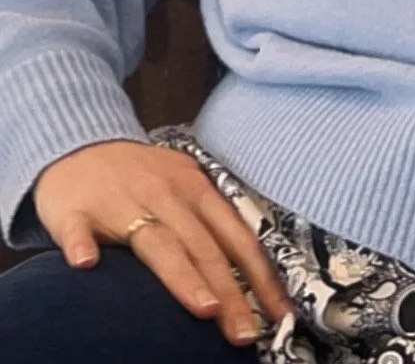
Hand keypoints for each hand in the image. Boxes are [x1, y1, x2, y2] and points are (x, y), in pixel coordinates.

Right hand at [33, 139, 294, 348]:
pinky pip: (78, 231)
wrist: (80, 145)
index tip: (278, 312)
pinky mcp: (75, 212)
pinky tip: (86, 264)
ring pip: (155, 242)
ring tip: (202, 306)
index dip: (259, 275)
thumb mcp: (184, 187)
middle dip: (228, 292)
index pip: (235, 237)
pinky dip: (81, 246)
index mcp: (194, 190)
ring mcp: (120, 202)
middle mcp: (164, 195)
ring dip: (181, 275)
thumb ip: (210, 225)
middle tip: (244, 331)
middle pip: (202, 248)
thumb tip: (251, 275)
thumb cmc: (141, 177)